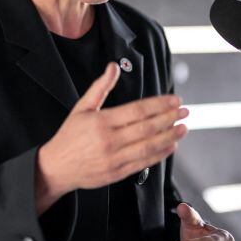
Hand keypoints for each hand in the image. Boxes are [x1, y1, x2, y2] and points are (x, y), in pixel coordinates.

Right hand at [35, 63, 187, 212]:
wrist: (55, 168)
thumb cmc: (69, 137)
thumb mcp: (81, 108)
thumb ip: (100, 87)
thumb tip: (112, 67)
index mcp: (102, 122)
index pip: (138, 110)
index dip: (160, 104)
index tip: (174, 100)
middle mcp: (110, 141)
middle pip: (148, 127)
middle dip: (170, 118)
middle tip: (185, 111)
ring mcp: (115, 158)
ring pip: (149, 146)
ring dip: (169, 136)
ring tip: (183, 128)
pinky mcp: (118, 173)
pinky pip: (144, 163)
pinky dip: (159, 154)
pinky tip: (170, 146)